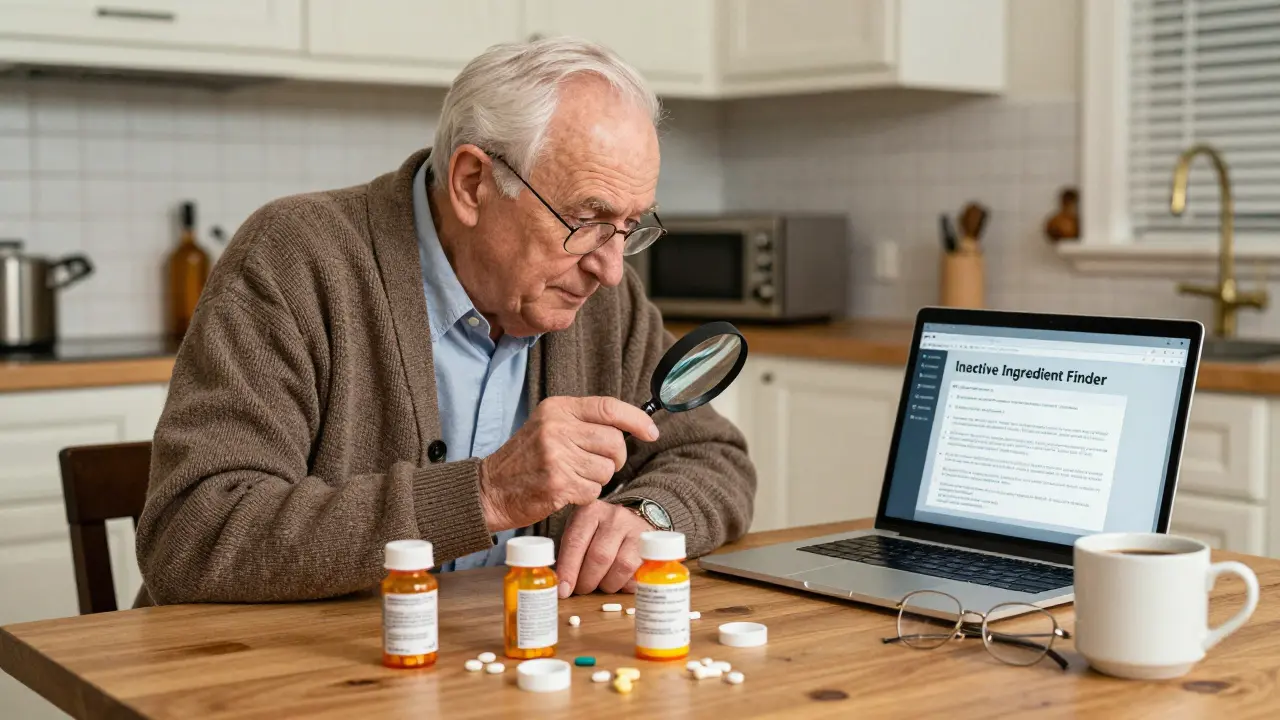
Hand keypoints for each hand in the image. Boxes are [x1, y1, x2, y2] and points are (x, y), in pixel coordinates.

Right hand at [478, 396, 658, 532]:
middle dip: (615, 459)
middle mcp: (557, 428)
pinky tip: (566, 490)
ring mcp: (556, 456)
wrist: (490, 489)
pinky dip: (586, 495)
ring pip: (606, 469)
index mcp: (558, 409)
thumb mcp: (549, 426)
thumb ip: (583, 422)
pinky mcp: (557, 483)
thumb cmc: (525, 459)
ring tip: (573, 477)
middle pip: (614, 442)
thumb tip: (630, 427)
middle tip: (598, 465)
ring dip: (597, 479)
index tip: (651, 432)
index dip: (637, 420)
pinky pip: (594, 491)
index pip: (609, 407)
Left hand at [555, 500, 653, 597]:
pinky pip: (639, 570)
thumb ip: (569, 555)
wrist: (628, 521)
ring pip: (622, 565)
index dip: (569, 570)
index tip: (564, 590)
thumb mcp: (580, 534)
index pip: (576, 542)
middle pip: (600, 556)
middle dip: (588, 580)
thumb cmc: (597, 533)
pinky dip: (627, 583)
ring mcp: (635, 527)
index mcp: (589, 511)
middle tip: (582, 589)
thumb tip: (562, 586)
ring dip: (608, 584)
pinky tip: (619, 582)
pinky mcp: (650, 543)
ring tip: (602, 585)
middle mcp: (614, 516)